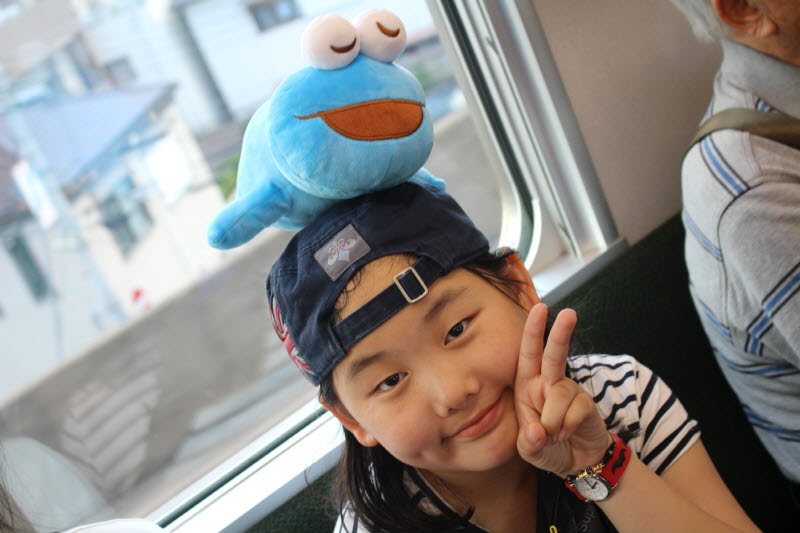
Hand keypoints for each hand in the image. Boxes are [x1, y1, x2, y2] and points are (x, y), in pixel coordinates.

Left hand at [514, 303, 610, 477]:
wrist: (576, 461)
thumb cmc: (546, 447)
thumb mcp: (529, 449)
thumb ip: (529, 442)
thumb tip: (536, 430)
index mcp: (527, 386)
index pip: (528, 354)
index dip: (533, 331)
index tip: (540, 308)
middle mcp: (548, 383)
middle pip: (554, 355)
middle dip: (560, 334)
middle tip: (570, 313)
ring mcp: (569, 391)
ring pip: (559, 394)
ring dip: (553, 421)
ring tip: (554, 434)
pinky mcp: (586, 403)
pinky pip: (576, 410)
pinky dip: (568, 426)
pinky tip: (568, 433)